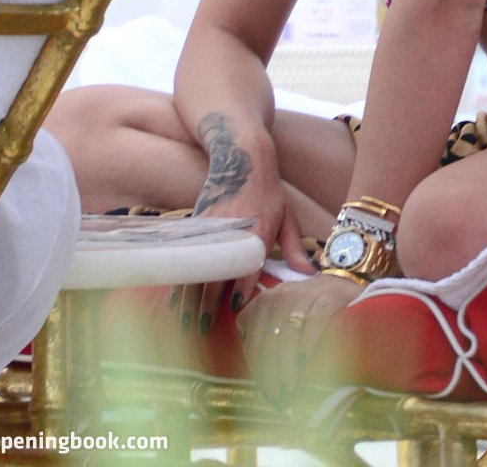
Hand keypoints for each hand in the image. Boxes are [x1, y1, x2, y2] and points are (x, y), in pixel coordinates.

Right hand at [172, 188, 315, 334]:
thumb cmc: (269, 191)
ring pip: (197, 270)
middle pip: (217, 275)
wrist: (242, 159)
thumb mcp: (287, 216)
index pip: (247, 268)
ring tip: (184, 323)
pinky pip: (188, 258)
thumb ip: (294, 248)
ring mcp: (213, 229)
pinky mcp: (199, 225)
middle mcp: (233, 233)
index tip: (236, 308)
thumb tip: (310, 273)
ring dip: (189, 299)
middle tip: (204, 328)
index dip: (240, 290)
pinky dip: (181, 280)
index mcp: (258, 232)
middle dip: (209, 305)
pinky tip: (175, 298)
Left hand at [241, 272, 361, 404]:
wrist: (339, 284)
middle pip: (268, 341)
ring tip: (289, 389)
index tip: (264, 392)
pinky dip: (308, 342)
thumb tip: (261, 381)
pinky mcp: (329, 296)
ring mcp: (304, 294)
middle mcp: (279, 296)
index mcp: (262, 303)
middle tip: (277, 398)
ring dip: (286, 366)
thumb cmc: (305, 309)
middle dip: (270, 374)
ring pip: (288, 334)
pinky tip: (305, 361)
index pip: (251, 341)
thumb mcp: (279, 317)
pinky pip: (314, 321)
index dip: (256, 370)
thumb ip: (265, 338)